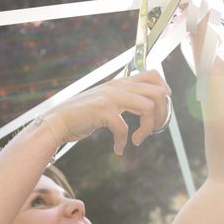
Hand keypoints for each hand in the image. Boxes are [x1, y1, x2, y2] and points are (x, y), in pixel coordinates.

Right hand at [43, 70, 170, 154]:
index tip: (162, 107)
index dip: (164, 90)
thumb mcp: (107, 99)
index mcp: (121, 82)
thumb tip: (147, 105)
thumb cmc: (83, 113)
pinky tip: (118, 148)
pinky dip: (123, 142)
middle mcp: (118, 86)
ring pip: (147, 107)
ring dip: (148, 128)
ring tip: (138, 139)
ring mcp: (110, 97)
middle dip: (162, 113)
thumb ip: (124, 97)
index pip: (153, 74)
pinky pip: (124, 128)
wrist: (59, 119)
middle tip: (154, 128)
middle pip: (158, 92)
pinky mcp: (103, 110)